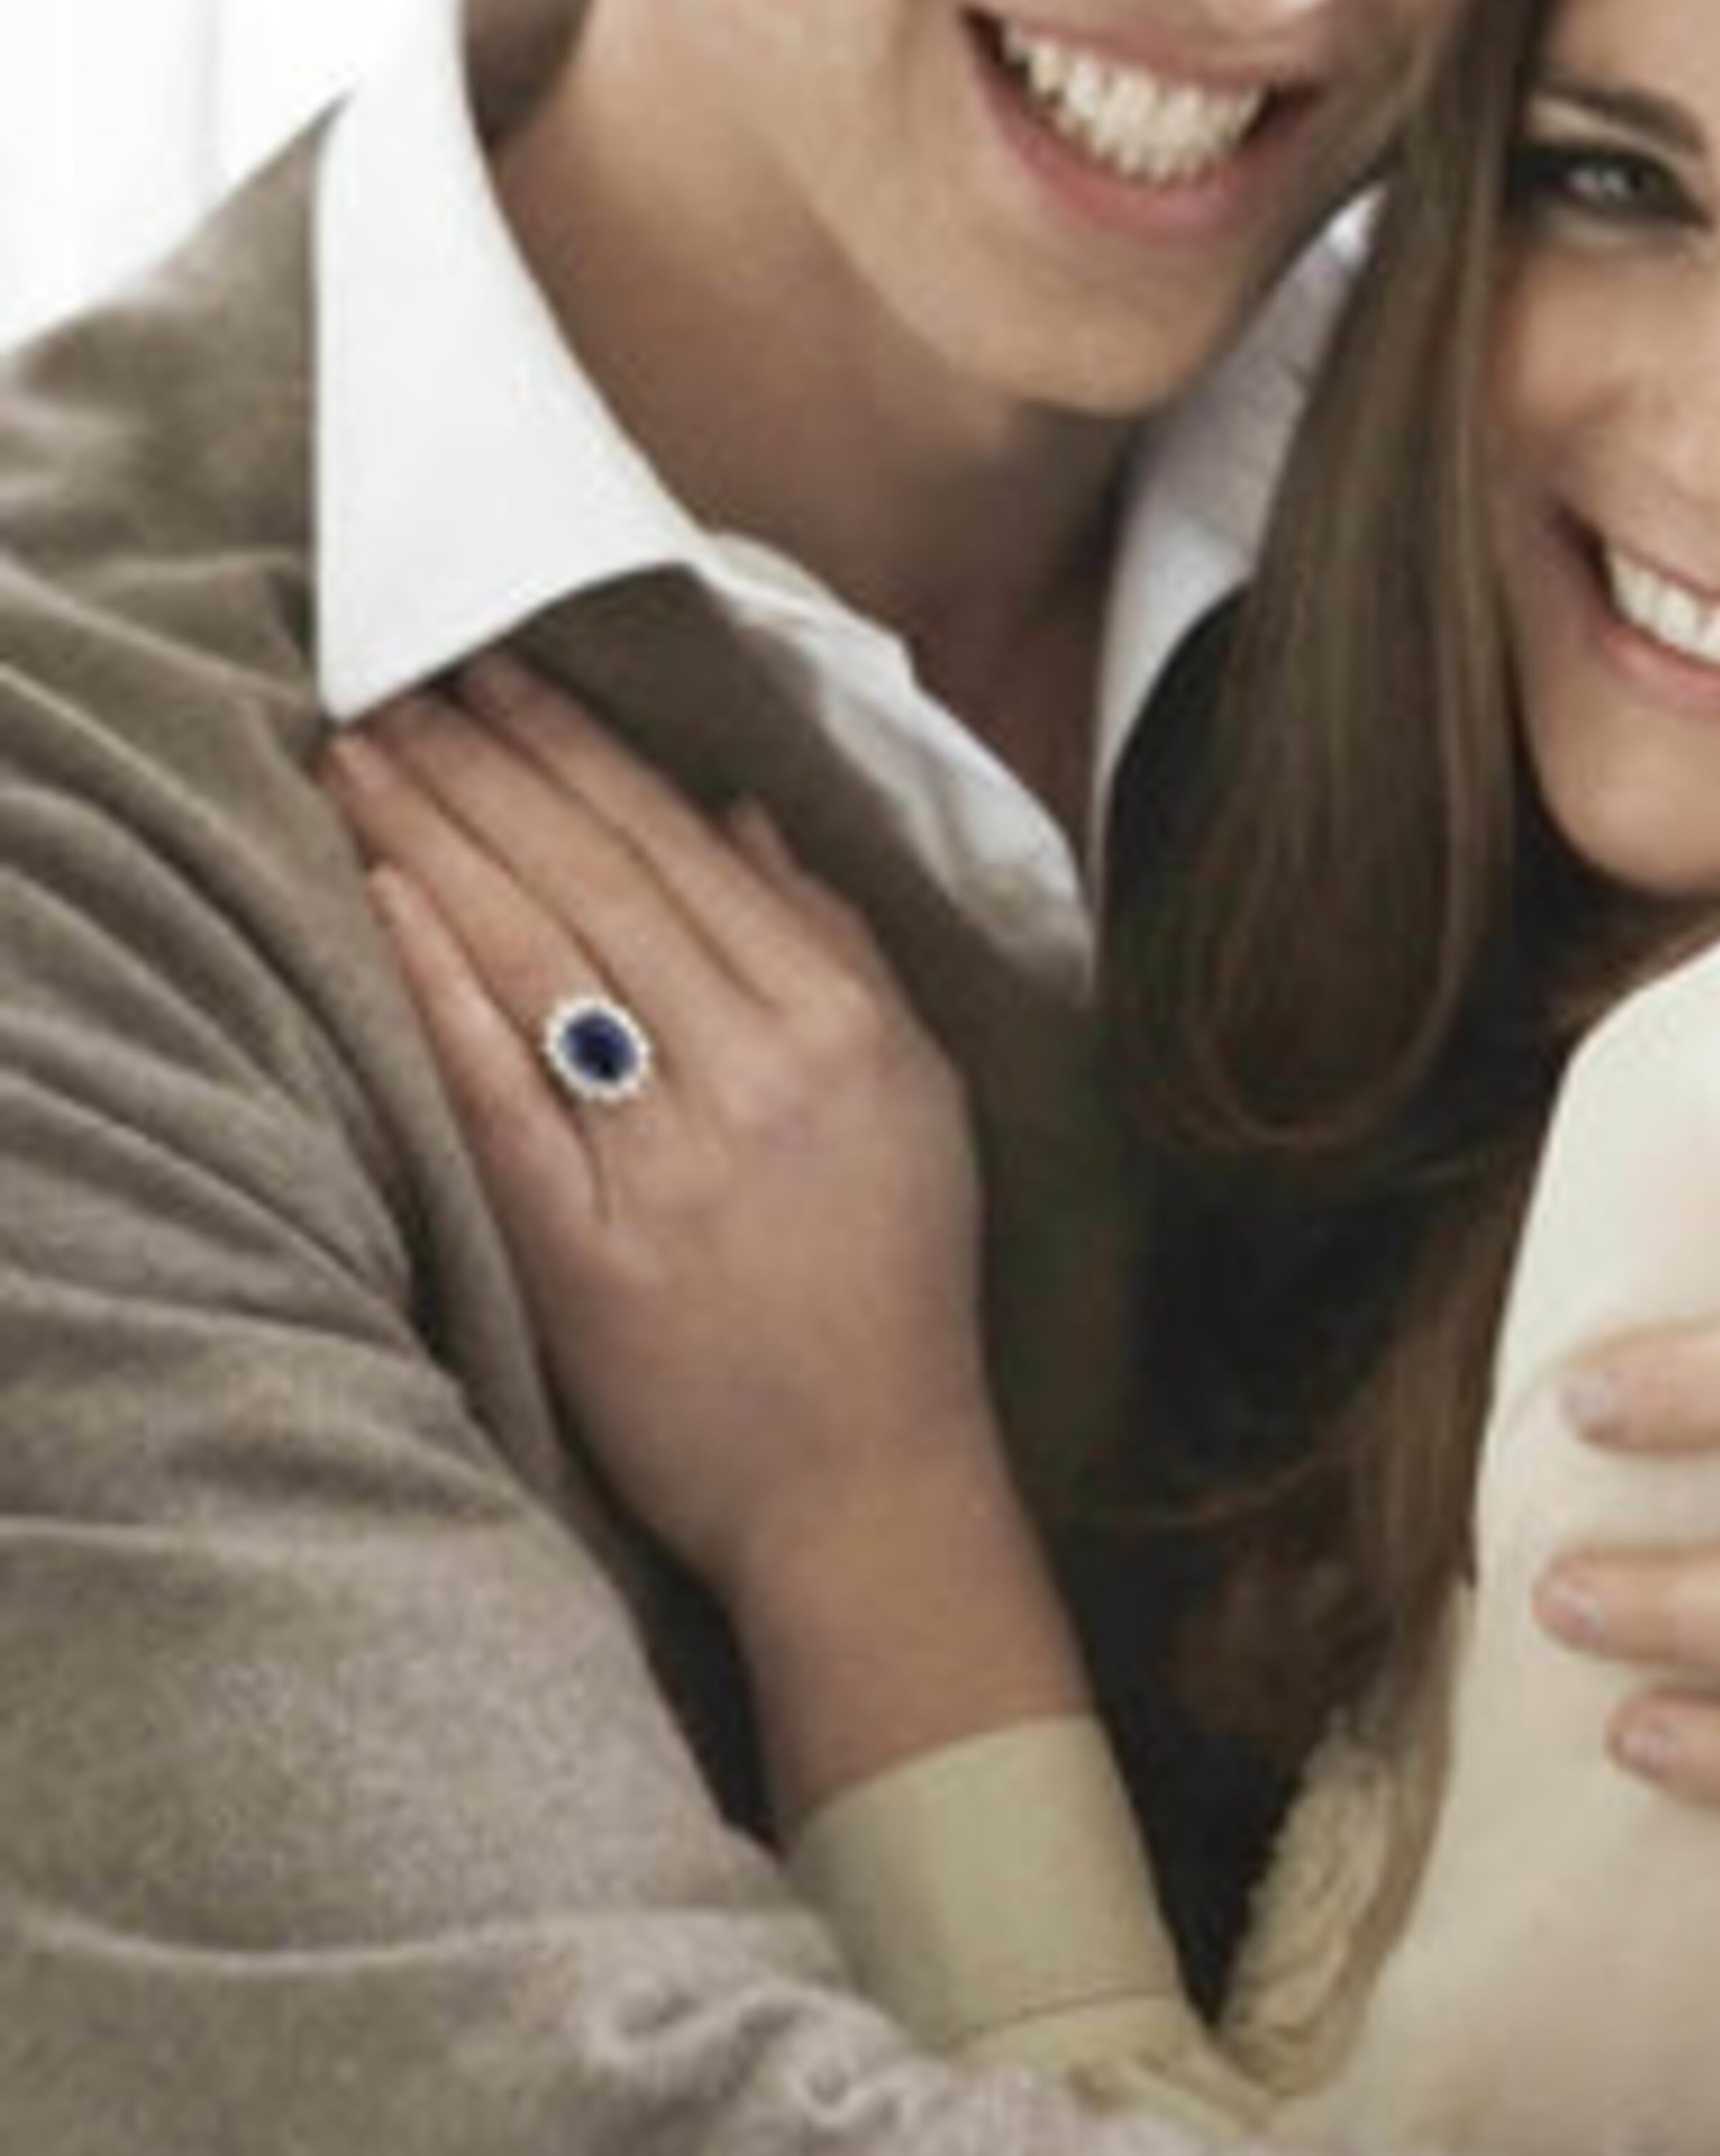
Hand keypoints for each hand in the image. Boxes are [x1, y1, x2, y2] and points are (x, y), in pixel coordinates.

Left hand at [323, 657, 1085, 1807]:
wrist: (867, 1479)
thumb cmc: (892, 1287)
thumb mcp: (914, 1095)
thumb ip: (837, 946)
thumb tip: (743, 817)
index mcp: (843, 1023)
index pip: (686, 850)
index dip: (582, 753)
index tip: (504, 676)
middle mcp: (762, 1072)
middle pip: (599, 880)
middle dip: (491, 768)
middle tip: (406, 685)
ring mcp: (673, 1159)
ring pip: (541, 958)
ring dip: (443, 840)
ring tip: (369, 758)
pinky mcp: (591, 1245)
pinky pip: (503, 1089)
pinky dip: (442, 984)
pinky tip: (387, 898)